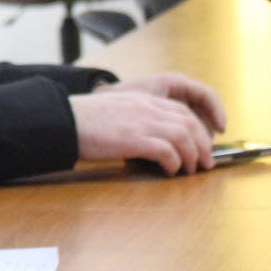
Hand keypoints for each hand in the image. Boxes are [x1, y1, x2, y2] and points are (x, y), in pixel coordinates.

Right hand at [71, 78, 219, 173]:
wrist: (64, 120)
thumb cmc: (84, 121)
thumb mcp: (116, 112)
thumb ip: (136, 119)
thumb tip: (152, 141)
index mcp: (144, 99)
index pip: (183, 110)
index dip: (199, 129)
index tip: (202, 145)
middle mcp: (148, 107)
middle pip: (190, 123)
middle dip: (203, 145)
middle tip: (205, 162)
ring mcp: (143, 122)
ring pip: (184, 137)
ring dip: (193, 156)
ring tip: (191, 170)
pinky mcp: (135, 139)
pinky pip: (168, 152)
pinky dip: (174, 163)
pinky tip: (170, 171)